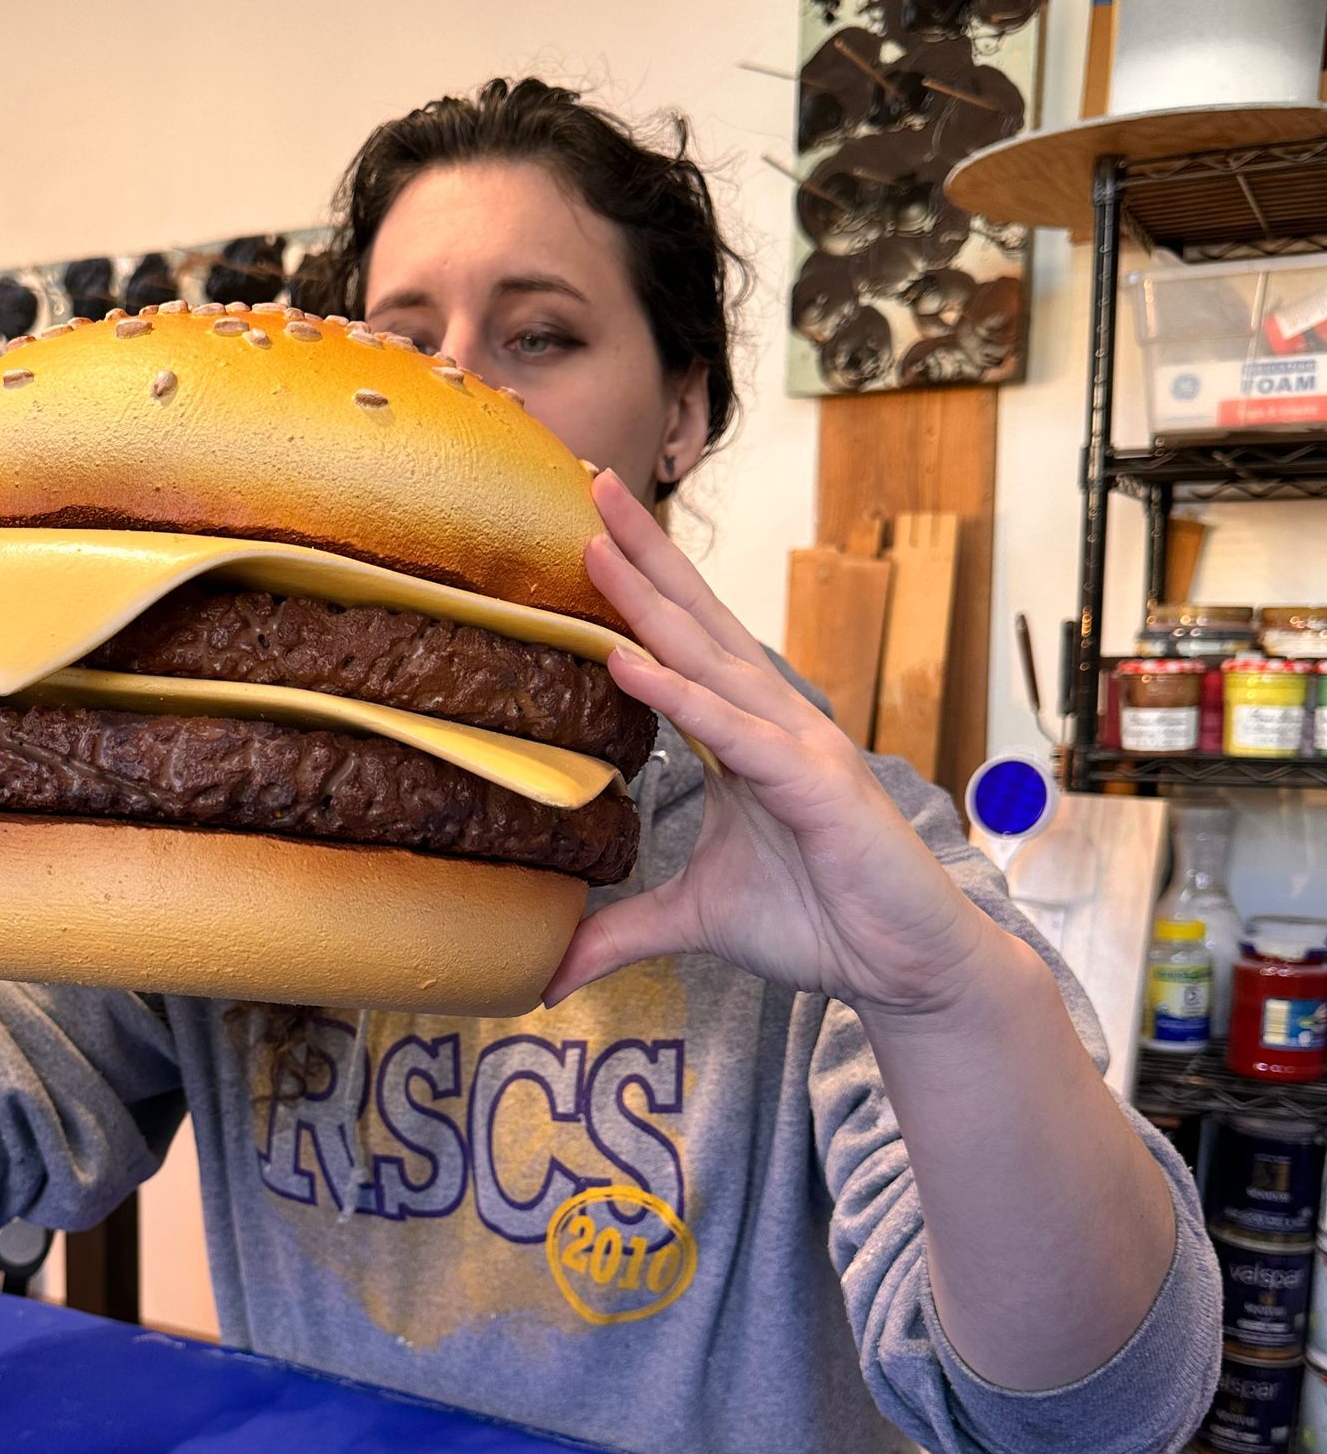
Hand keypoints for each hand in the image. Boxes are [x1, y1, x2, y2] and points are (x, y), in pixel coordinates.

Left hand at [544, 472, 993, 1013]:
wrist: (904, 967)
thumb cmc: (817, 923)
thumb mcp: (695, 920)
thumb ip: (622, 931)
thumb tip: (549, 972)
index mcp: (741, 738)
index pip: (680, 648)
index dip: (636, 591)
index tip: (584, 531)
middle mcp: (770, 724)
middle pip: (694, 623)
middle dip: (642, 554)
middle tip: (590, 481)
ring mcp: (797, 747)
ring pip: (711, 658)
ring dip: (650, 600)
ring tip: (595, 543)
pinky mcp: (816, 787)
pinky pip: (736, 734)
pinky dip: (681, 697)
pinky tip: (628, 661)